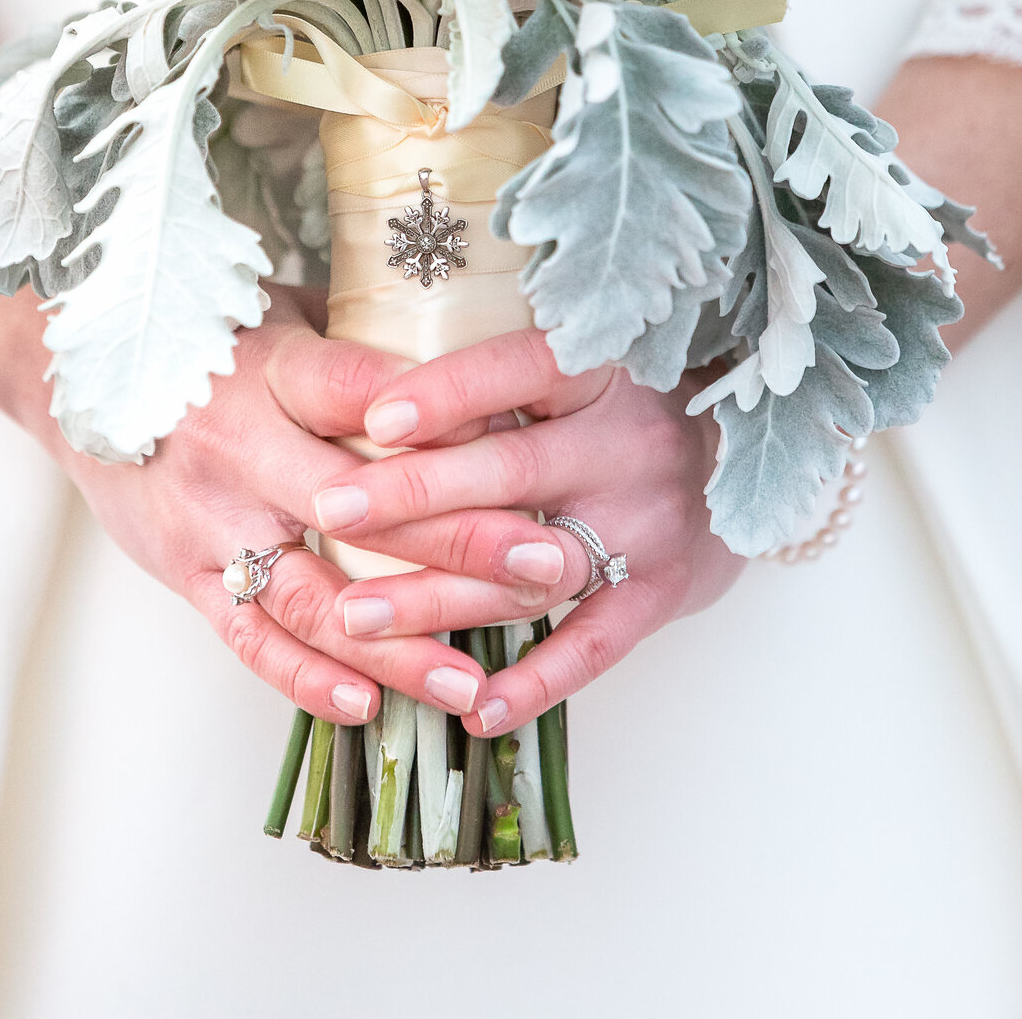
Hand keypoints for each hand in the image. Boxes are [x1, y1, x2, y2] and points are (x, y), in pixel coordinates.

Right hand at [0, 286, 558, 726]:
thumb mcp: (280, 310)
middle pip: (362, 504)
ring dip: (394, 644)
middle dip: (459, 542)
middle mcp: (242, 448)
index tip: (528, 448)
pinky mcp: (184, 571)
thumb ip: (361, 341)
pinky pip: (248, 636)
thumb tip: (474, 355)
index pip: (368, 394)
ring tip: (469, 680)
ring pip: (311, 593)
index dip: (446, 424)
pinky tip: (366, 706)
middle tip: (547, 566)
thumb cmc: (201, 337)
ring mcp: (210, 519)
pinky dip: (304, 677)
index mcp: (274, 370)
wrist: (70, 376)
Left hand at [307, 329, 743, 735]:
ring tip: (356, 619)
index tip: (374, 417)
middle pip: (511, 471)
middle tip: (331, 513)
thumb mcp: (578, 365)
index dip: (449, 392)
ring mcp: (649, 522)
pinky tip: (473, 712)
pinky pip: (593, 645)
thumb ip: (499, 375)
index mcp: (601, 370)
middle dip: (413, 496)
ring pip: (530, 567)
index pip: (522, 369)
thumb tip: (371, 385)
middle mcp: (628, 443)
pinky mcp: (662, 590)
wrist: (746, 458)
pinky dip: (535, 683)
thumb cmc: (624, 402)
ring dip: (439, 598)